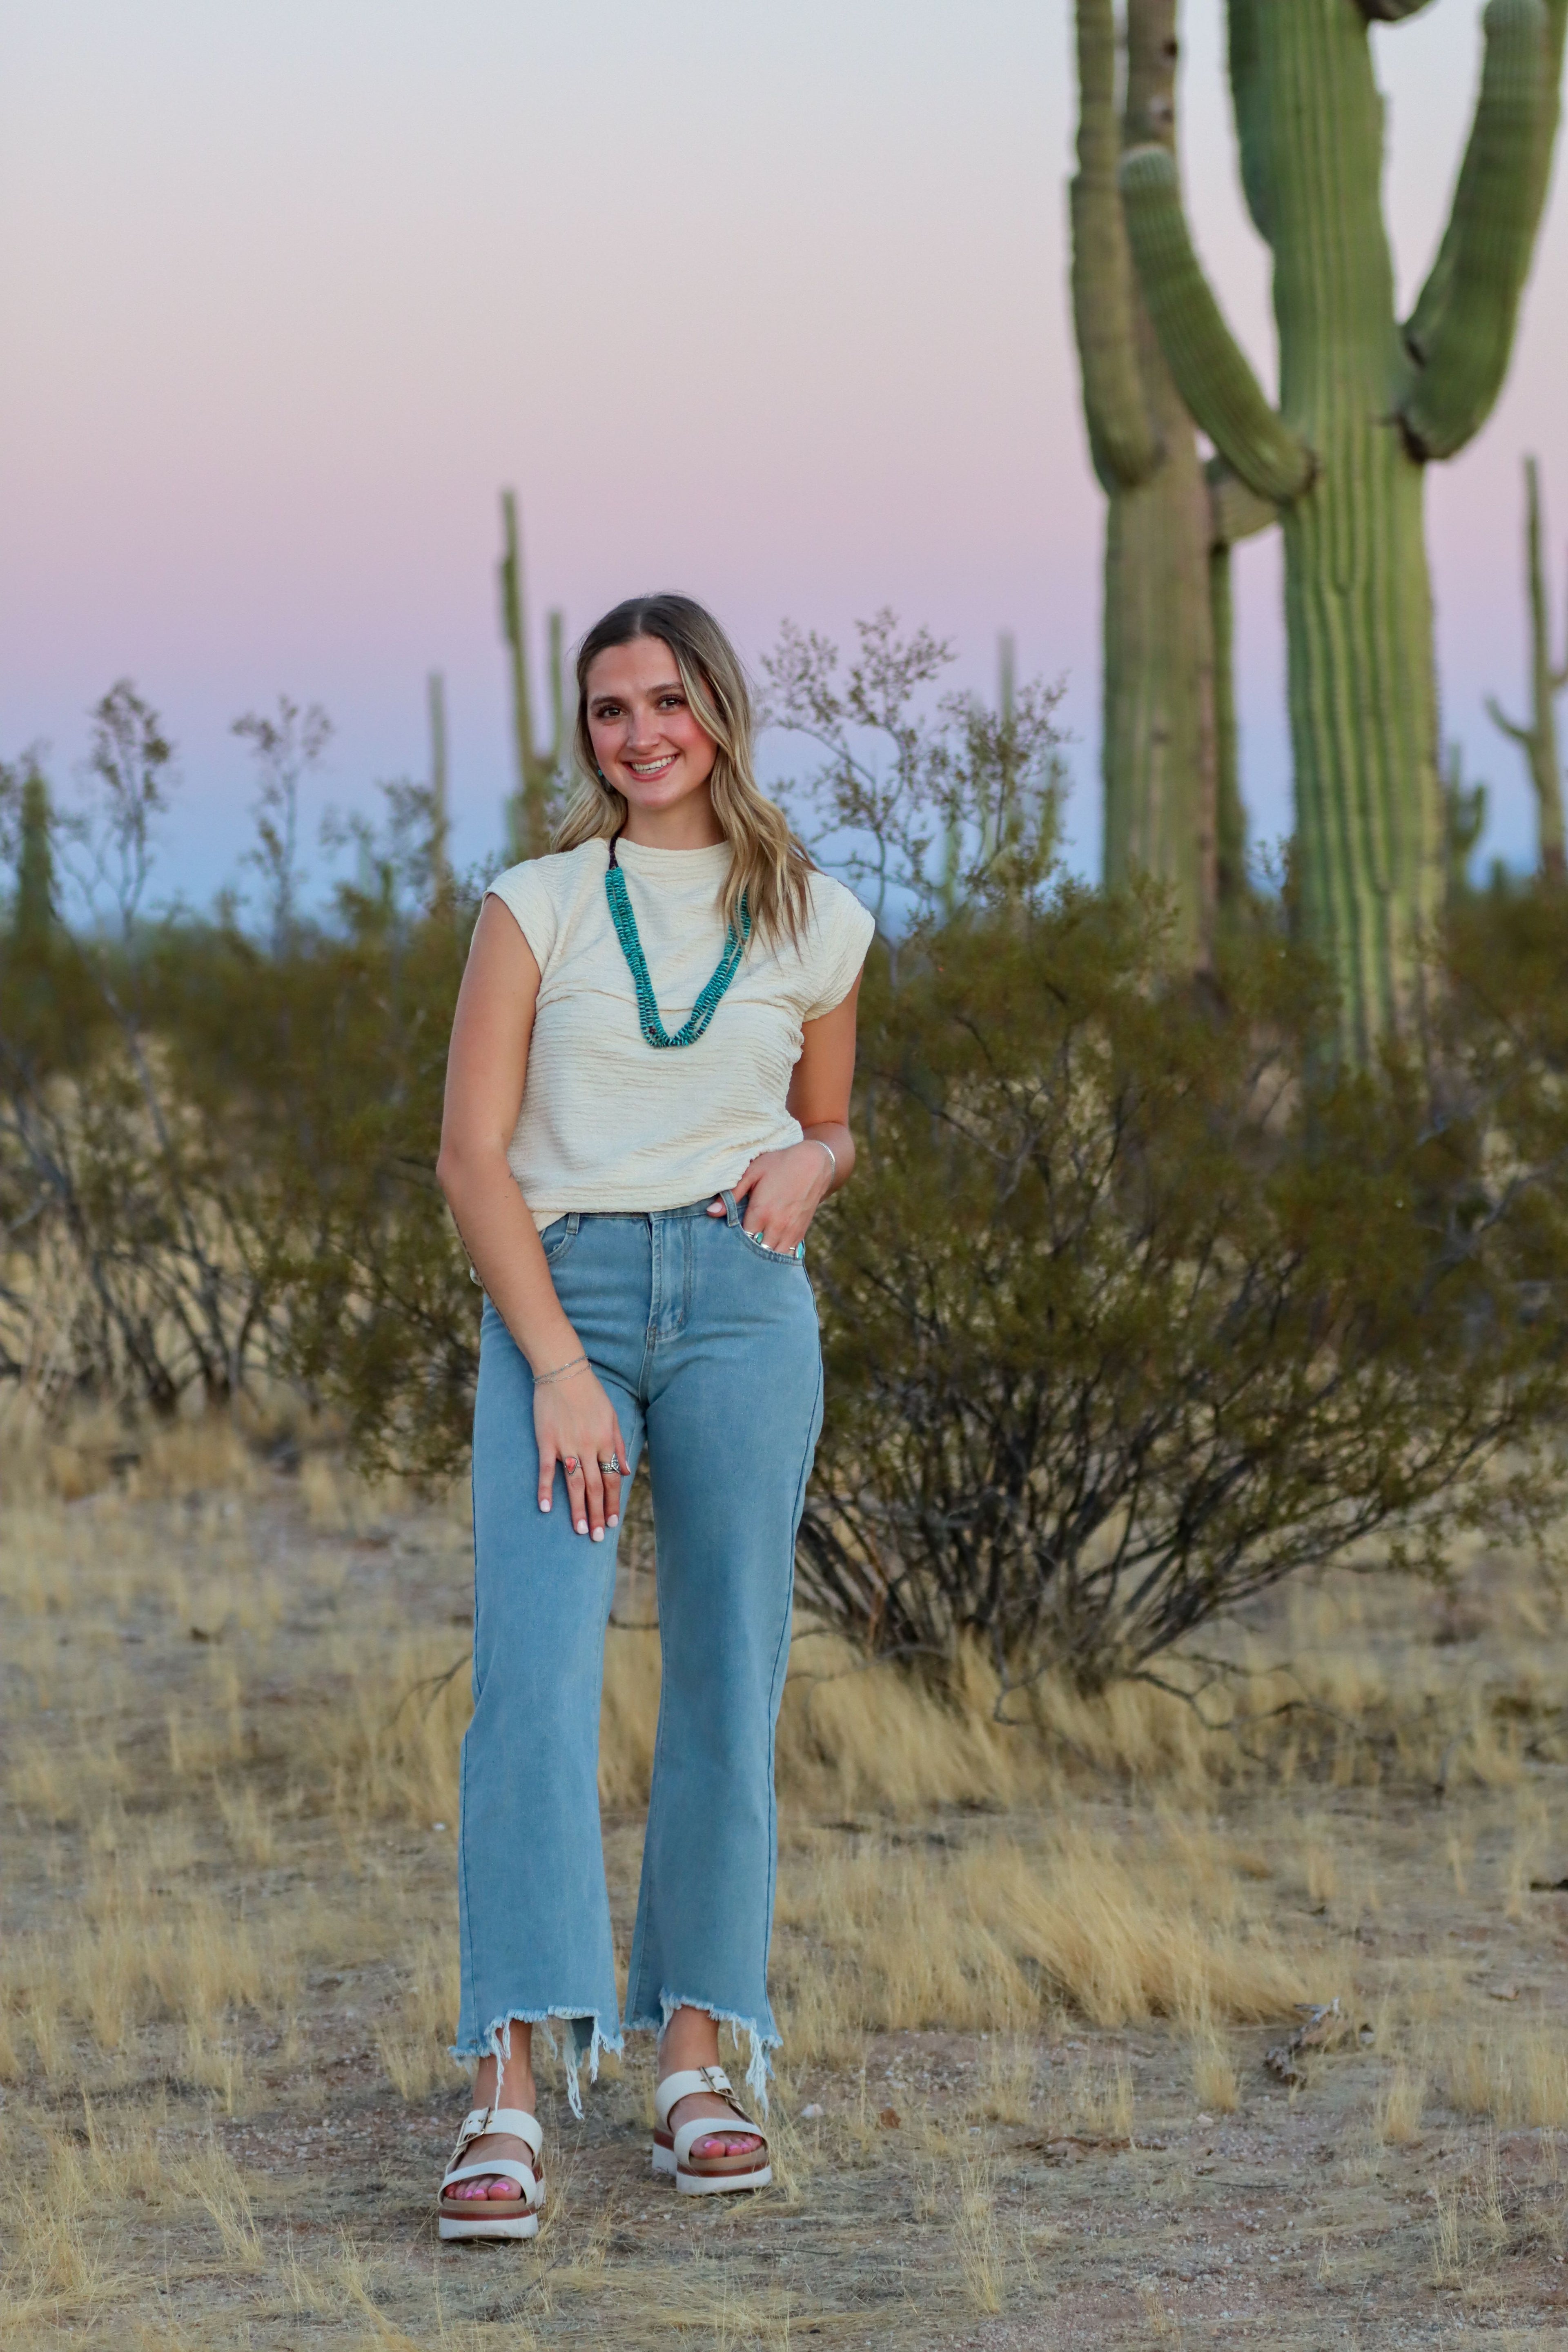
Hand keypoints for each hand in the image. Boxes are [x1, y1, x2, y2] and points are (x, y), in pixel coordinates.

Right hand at [533, 1363, 626, 1539]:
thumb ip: (618, 1445)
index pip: (611, 1479)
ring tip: (579, 1531)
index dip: (612, 1503)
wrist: (564, 1371)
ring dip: (577, 1510)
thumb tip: (624, 1471)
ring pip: (575, 1484)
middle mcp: (589, 1447)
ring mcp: (567, 1445)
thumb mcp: (611, 1416)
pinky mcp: (547, 1441)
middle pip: (595, 1487)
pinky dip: (546, 1489)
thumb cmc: (589, 1393)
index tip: (613, 1523)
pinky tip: (545, 1508)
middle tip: (597, 1537)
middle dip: (597, 1514)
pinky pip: (547, 1470)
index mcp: (606, 1441)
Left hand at [706, 1140, 834, 1255]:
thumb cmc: (779, 1164)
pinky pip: (787, 1254)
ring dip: (761, 1259)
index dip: (731, 1245)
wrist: (814, 1163)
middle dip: (745, 1256)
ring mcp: (791, 1231)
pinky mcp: (800, 1233)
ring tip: (748, 1258)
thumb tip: (711, 1212)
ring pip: (773, 1257)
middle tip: (733, 1256)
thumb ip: (732, 1194)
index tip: (723, 1243)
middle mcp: (777, 1226)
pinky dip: (776, 1257)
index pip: (741, 1241)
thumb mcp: (752, 1172)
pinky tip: (766, 1255)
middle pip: (757, 1253)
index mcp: (761, 1212)